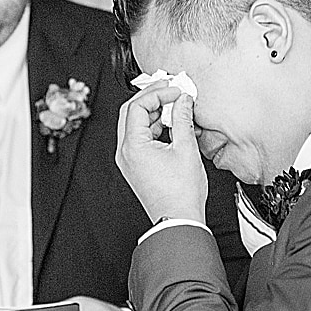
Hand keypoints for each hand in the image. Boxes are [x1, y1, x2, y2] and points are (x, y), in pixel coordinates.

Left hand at [115, 83, 207, 223]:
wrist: (178, 220)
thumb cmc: (180, 194)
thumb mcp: (186, 149)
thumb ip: (183, 119)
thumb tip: (183, 100)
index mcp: (132, 146)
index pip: (137, 106)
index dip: (157, 93)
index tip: (175, 90)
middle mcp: (125, 152)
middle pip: (131, 112)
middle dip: (151, 98)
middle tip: (171, 90)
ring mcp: (128, 159)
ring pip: (134, 125)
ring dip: (153, 112)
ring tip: (174, 107)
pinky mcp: (135, 165)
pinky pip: (139, 138)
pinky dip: (153, 127)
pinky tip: (170, 125)